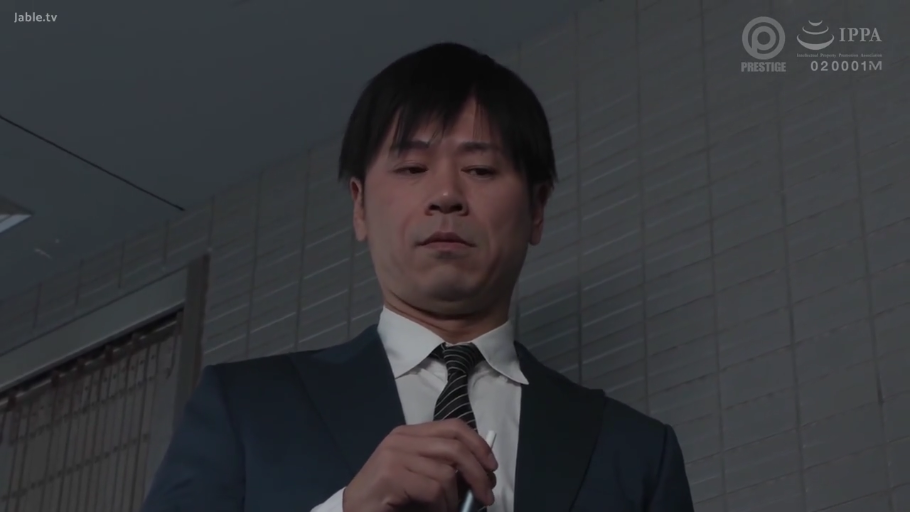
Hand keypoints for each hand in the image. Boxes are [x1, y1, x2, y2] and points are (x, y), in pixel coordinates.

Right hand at [342, 419, 497, 511]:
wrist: (352, 510)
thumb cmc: (387, 496)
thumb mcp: (417, 474)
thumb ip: (442, 466)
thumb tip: (483, 473)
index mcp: (409, 433)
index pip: (453, 426)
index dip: (477, 444)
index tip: (491, 466)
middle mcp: (401, 438)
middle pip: (455, 447)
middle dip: (477, 473)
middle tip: (486, 496)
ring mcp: (394, 455)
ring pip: (446, 472)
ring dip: (455, 498)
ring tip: (450, 510)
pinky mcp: (391, 474)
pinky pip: (433, 490)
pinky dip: (442, 506)